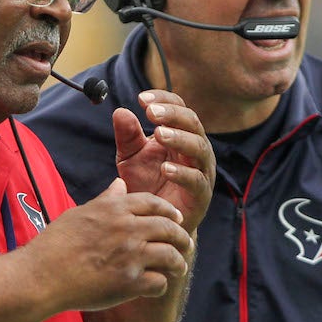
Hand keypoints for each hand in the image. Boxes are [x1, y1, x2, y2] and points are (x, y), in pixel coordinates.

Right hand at [22, 178, 191, 312]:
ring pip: (170, 256)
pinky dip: (160, 285)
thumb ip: (106, 200)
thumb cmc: (56, 243)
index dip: (169, 211)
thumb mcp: (81, 213)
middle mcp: (128, 229)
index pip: (154, 204)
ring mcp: (131, 256)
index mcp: (115, 210)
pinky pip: (159, 283)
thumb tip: (120, 184)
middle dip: (181, 236)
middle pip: (168, 228)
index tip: (177, 218)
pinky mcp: (129, 282)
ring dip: (178, 263)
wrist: (43, 275)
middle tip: (185, 243)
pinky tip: (155, 286)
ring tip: (179, 267)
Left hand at [112, 90, 214, 233]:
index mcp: (181, 135)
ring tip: (158, 134)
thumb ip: (127, 136)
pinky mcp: (201, 195)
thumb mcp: (131, 157)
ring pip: (199, 149)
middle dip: (172, 115)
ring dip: (179, 138)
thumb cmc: (146, 184)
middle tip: (151, 112)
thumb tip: (120, 111)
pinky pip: (196, 181)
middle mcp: (195, 149)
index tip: (142, 99)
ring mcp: (201, 171)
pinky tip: (166, 168)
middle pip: (192, 123)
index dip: (164, 100)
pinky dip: (183, 173)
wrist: (154, 222)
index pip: (179, 108)